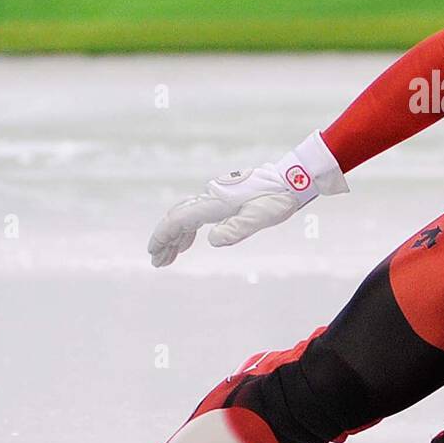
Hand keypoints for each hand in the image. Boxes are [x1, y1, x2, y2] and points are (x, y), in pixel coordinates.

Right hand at [148, 130, 346, 267]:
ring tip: (169, 257)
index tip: (153, 253)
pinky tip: (190, 242)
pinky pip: (199, 214)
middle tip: (157, 261)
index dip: (163, 236)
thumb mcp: (258, 218)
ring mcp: (216, 197)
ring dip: (177, 237)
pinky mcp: (224, 199)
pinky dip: (190, 229)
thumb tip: (211, 240)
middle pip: (179, 218)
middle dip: (165, 240)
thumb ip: (235, 230)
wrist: (291, 181)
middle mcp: (211, 198)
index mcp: (215, 203)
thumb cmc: (276, 200)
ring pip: (187, 216)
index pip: (180, 220)